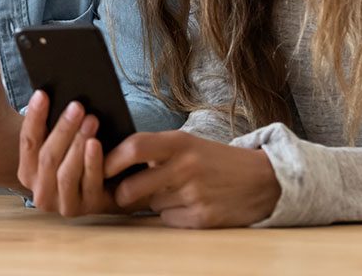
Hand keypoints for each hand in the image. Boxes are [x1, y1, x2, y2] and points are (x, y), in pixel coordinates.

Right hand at [17, 90, 122, 216]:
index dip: (34, 117)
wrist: (107, 188)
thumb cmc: (79, 157)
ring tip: (91, 120)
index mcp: (28, 173)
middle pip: (47, 157)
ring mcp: (62, 204)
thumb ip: (53, 129)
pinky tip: (96, 144)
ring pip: (65, 172)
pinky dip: (92, 162)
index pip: (27, 141)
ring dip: (78, 144)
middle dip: (63, 130)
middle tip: (77, 106)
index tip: (42, 94)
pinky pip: (88, 184)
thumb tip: (51, 95)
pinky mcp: (86, 209)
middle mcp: (40, 192)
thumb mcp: (62, 145)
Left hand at [104, 131, 280, 227]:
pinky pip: (168, 220)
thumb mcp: (188, 143)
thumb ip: (155, 150)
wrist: (262, 180)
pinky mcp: (202, 219)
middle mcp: (185, 166)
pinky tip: (191, 204)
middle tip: (125, 192)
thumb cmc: (215, 160)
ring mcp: (194, 194)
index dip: (111, 159)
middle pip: (132, 187)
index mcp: (180, 142)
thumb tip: (113, 161)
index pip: (134, 147)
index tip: (99, 166)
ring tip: (177, 191)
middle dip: (123, 194)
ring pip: (151, 206)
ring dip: (155, 203)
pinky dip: (173, 215)